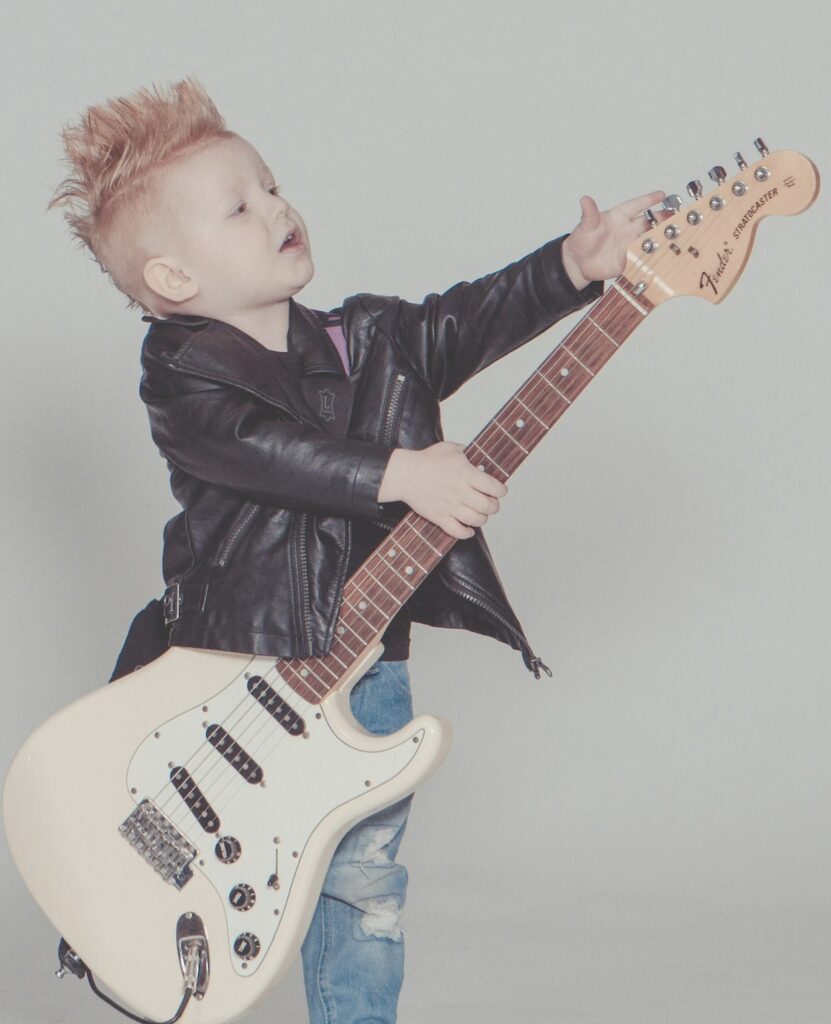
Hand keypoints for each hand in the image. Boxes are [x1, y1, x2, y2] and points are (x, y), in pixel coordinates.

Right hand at [378, 443, 506, 539]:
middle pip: (488, 506)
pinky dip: (467, 533)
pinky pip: (458, 532)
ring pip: (476, 520)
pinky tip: (468, 529)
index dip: (501, 491)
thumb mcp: (450, 448)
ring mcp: (450, 506)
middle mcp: (460, 491)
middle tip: (491, 504)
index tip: (500, 491)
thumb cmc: (426, 460)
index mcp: (465, 474)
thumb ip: (468, 452)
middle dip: (494, 506)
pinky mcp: (439, 517)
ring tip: (479, 515)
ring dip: (482, 519)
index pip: (494, 487)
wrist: (404, 474)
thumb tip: (480, 459)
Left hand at [561, 190, 665, 289]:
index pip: (636, 206)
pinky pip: (644, 258)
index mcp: (618, 217)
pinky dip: (653, 257)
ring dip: (661, 237)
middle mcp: (627, 230)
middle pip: (648, 222)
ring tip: (675, 235)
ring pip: (649, 239)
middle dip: (662, 218)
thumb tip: (585, 199)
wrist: (579, 264)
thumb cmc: (582, 241)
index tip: (662, 195)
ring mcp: (629, 245)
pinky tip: (663, 256)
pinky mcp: (629, 260)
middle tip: (676, 214)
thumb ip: (589, 214)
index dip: (648, 200)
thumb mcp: (586, 226)